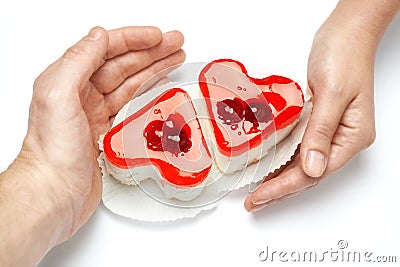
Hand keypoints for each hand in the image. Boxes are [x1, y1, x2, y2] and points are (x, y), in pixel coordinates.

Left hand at [20, 26, 184, 241]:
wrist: (54, 192)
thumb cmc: (52, 151)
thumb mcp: (58, 95)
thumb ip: (77, 61)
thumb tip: (99, 36)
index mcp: (69, 80)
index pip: (106, 49)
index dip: (134, 39)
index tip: (157, 36)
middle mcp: (82, 94)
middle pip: (123, 65)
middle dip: (151, 52)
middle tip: (175, 44)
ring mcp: (96, 113)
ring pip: (130, 84)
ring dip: (153, 69)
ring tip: (174, 60)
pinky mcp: (108, 132)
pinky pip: (132, 106)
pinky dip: (148, 95)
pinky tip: (159, 89)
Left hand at [245, 16, 376, 211]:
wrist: (346, 32)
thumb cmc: (344, 56)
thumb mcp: (332, 94)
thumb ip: (321, 132)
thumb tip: (311, 169)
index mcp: (351, 137)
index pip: (314, 173)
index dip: (284, 187)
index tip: (260, 197)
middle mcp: (342, 138)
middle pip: (308, 173)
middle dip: (280, 189)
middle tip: (254, 201)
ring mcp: (330, 130)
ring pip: (302, 163)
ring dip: (279, 177)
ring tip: (257, 190)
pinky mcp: (318, 120)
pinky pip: (298, 146)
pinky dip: (282, 158)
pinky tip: (268, 165)